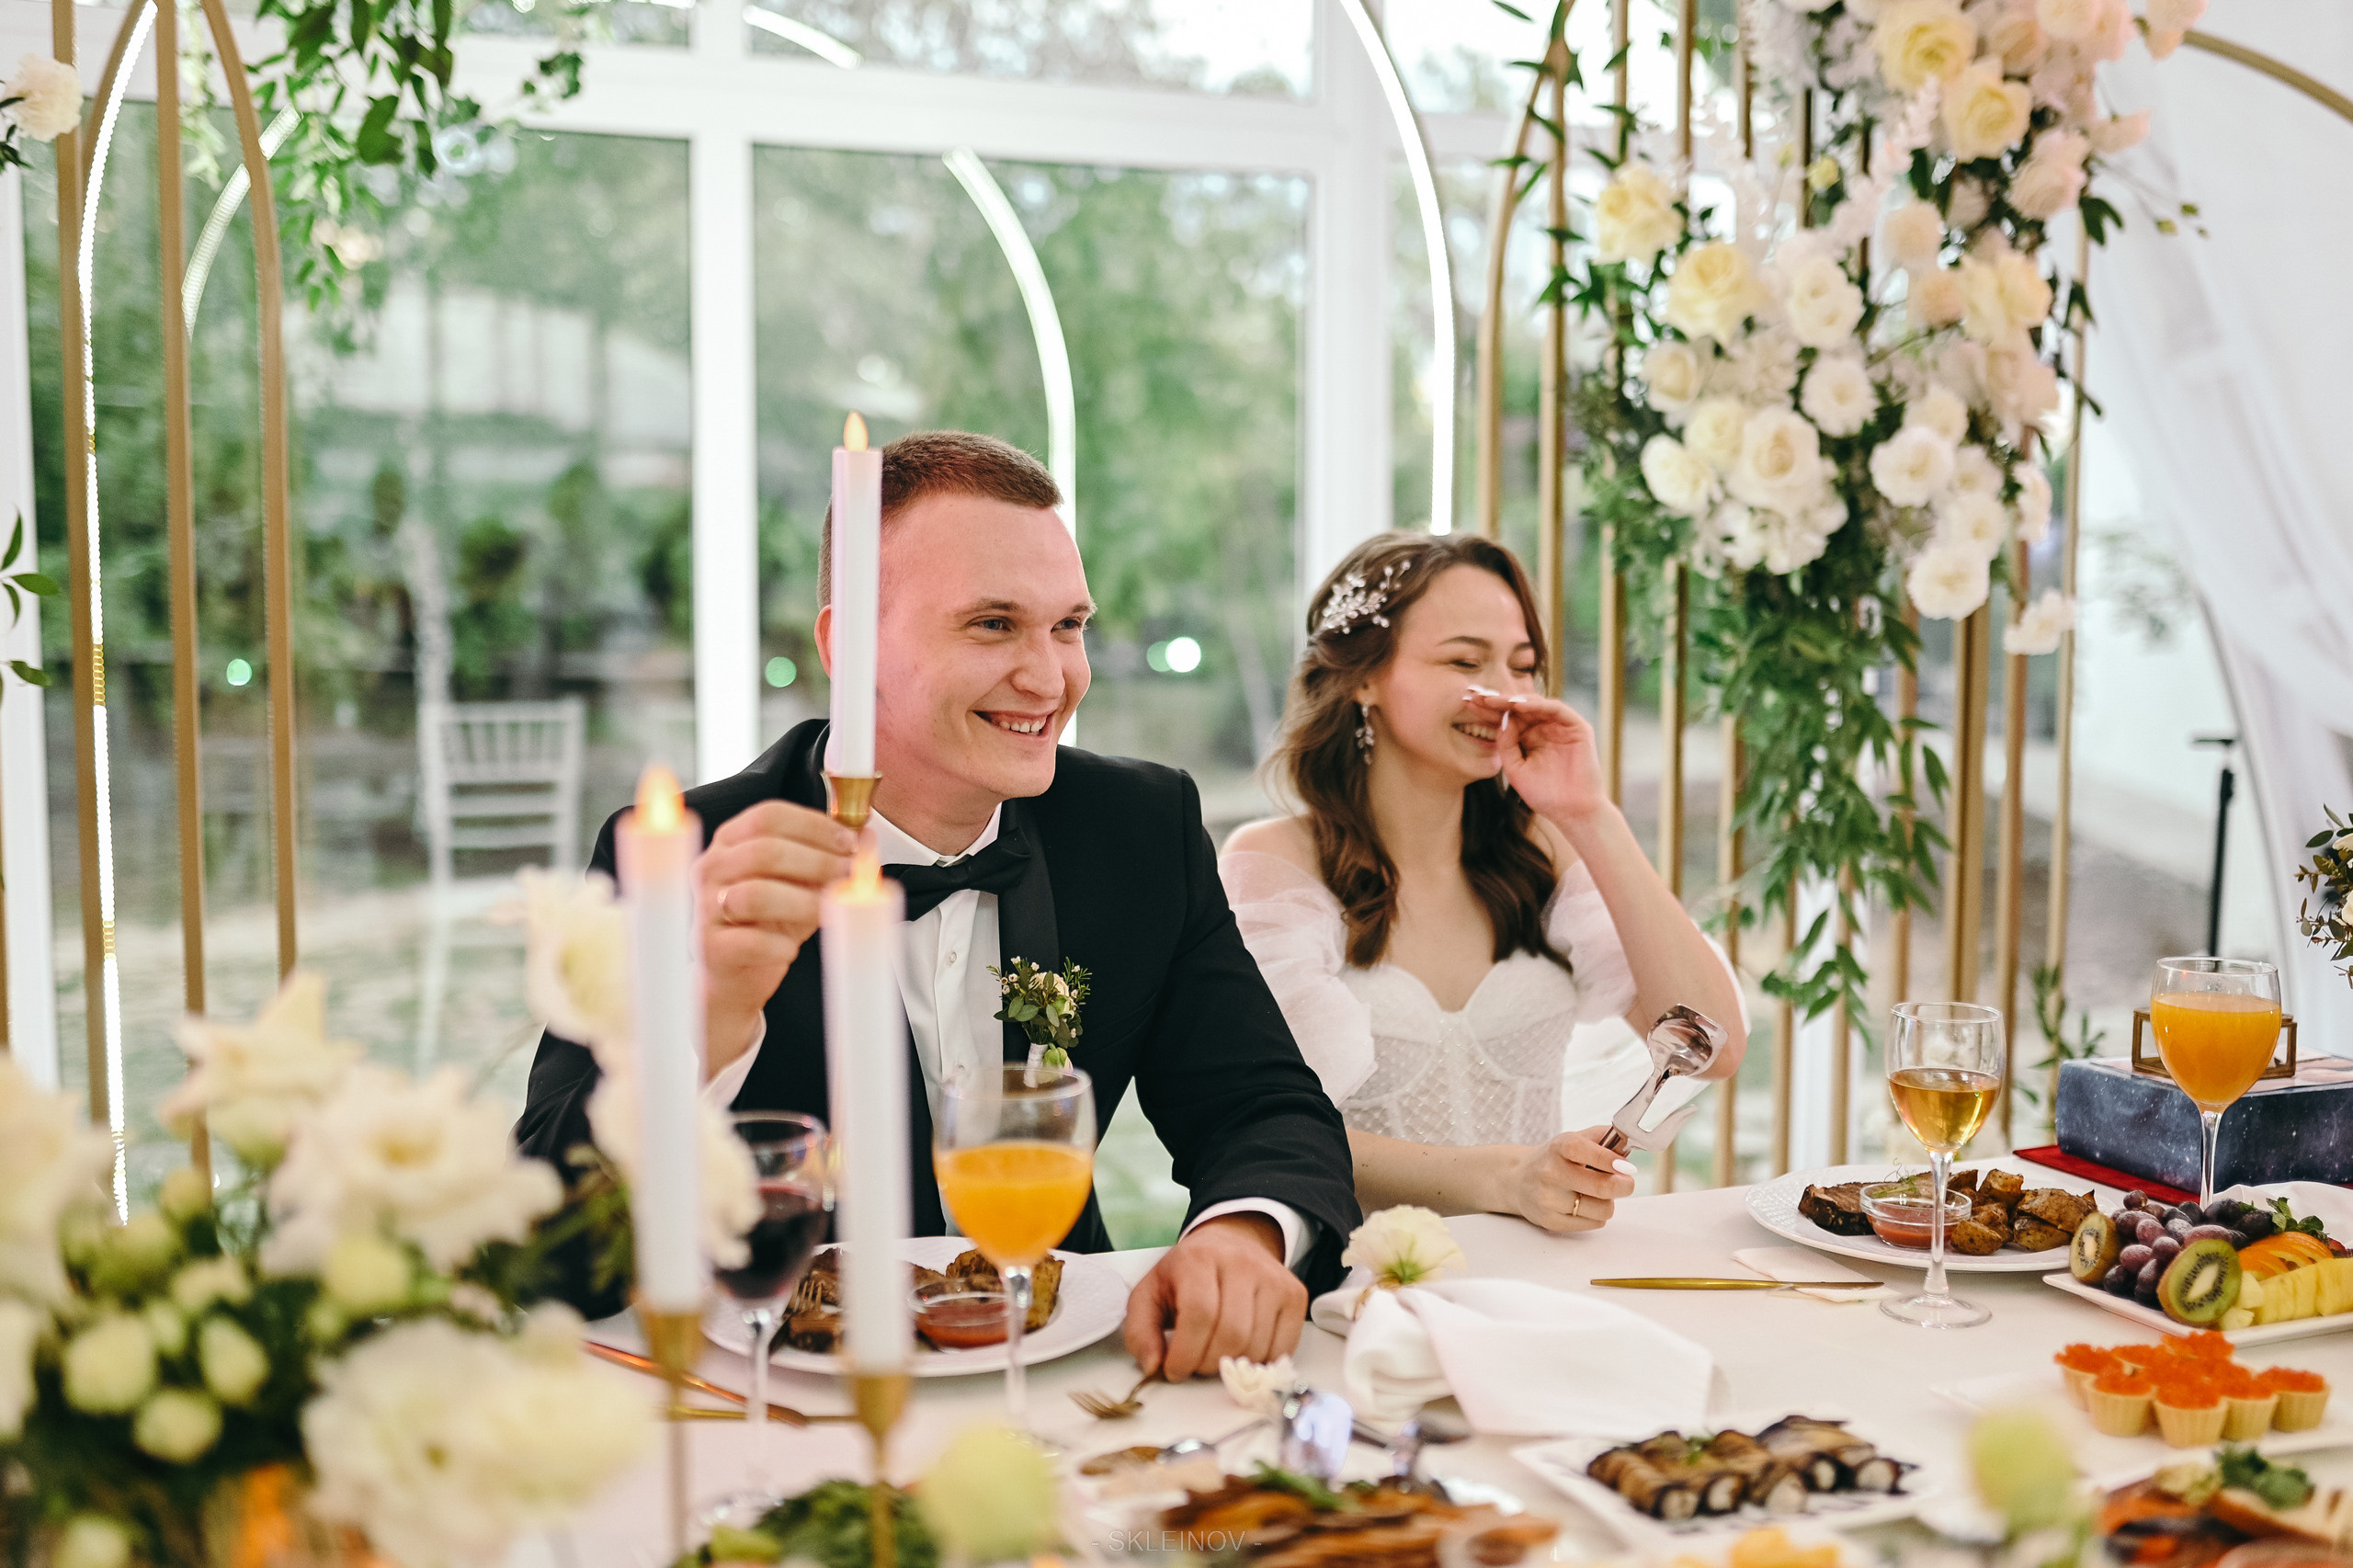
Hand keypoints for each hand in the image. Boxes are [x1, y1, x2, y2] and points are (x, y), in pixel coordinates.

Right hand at [697, 801, 855, 1074]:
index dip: (815, 826)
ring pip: (756, 894)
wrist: (735, 976)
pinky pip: (750, 942)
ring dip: (804, 902)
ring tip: (829, 912)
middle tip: (849, 875)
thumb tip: (866, 839)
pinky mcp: (711, 948)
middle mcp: (712, 868)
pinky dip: (780, 945)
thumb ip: (828, 859)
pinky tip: (792, 947)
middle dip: (818, 862)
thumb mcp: (800, 884)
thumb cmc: (766, 923)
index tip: (850, 842)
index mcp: (731, 841)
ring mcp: (706, 908)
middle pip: (765, 851)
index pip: (769, 816)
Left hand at [1122, 1213, 1305, 1379]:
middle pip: (1232, 1333)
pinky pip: (1283, 1348)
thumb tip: (1152, 1365)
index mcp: (1199, 1259)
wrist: (1230, 1243)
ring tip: (1217, 1355)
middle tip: (1195, 1364)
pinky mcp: (1294, 1295)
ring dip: (1233, 1366)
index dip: (1186, 1353)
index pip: (1200, 1315)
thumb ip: (1140, 1331)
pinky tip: (1242, 1352)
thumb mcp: (1150, 1294)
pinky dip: (1260, 1363)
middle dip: (1208, 1364)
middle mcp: (1241, 1263)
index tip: (1174, 1370)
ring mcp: (1273, 1278)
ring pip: (1257, 1345)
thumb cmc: (1186, 1275)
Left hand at [1467, 691, 1609, 825]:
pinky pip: (1556, 709)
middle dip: (1496, 700)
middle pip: (1518, 707)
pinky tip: (1518, 706)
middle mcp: (1545, 728)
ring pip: (1535, 704)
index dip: (1487, 710)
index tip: (1465, 702)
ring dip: (1513, 700)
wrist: (1573, 813)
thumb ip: (1506, 745)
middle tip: (1474, 693)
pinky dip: (1538, 706)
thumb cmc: (1545, 795)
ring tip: (1492, 699)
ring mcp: (1561, 726)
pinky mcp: (1577, 727)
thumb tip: (1501, 720)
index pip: (1506, 718)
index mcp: (1529, 737)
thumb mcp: (1516, 769)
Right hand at [1500, 1127, 1636, 1232]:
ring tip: (1596, 1194)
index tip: (1627, 1167)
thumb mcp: (1573, 1139)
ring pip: (1603, 1209)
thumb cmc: (1554, 1159)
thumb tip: (1630, 1140)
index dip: (1614, 1161)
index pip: (1591, 1152)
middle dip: (1624, 1186)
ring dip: (1608, 1202)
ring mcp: (1549, 1199)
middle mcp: (1551, 1172)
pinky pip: (1594, 1224)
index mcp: (1559, 1147)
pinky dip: (1596, 1215)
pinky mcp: (1550, 1221)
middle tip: (1626, 1183)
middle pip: (1603, 1187)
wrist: (1517, 1179)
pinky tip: (1584, 1206)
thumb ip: (1603, 1137)